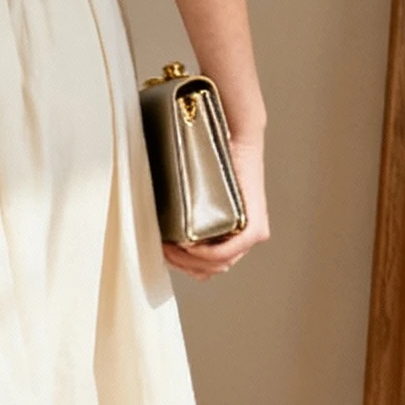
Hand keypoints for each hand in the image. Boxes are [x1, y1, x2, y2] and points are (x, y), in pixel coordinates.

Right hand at [162, 135, 269, 280]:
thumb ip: (177, 213)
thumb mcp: (189, 193)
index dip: (178, 265)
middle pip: (206, 270)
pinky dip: (204, 254)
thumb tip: (149, 229)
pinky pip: (226, 254)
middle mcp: (240, 240)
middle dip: (178, 264)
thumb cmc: (209, 159)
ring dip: (187, 260)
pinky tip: (188, 244)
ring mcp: (250, 237)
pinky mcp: (255, 229)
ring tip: (170, 244)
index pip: (202, 268)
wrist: (236, 135)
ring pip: (215, 266)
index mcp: (225, 235)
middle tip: (160, 247)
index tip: (158, 249)